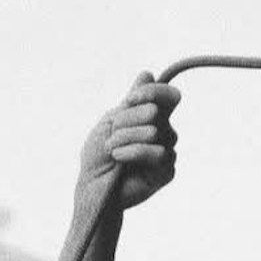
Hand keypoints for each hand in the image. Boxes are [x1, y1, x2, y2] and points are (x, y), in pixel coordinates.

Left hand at [76, 71, 180, 212]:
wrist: (92, 187)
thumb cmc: (98, 156)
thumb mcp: (112, 121)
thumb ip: (133, 101)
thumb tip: (147, 73)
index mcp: (151, 119)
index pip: (168, 96)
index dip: (152, 92)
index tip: (129, 100)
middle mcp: (163, 133)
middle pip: (156, 111)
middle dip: (127, 120)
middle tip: (111, 133)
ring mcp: (167, 152)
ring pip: (156, 132)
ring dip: (127, 137)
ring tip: (111, 149)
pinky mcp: (166, 172)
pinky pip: (159, 153)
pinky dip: (134, 152)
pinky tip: (119, 158)